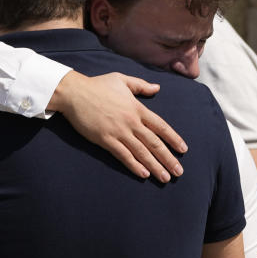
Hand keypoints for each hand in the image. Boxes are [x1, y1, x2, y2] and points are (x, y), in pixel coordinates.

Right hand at [49, 71, 186, 182]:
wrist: (74, 93)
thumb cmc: (96, 85)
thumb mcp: (121, 79)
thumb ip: (141, 85)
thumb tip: (157, 88)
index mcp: (137, 108)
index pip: (161, 126)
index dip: (173, 139)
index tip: (183, 149)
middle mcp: (131, 122)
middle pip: (155, 143)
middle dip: (168, 159)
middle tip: (179, 172)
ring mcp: (118, 132)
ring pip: (142, 152)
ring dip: (155, 166)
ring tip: (165, 178)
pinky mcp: (105, 140)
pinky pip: (123, 155)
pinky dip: (135, 165)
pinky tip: (144, 174)